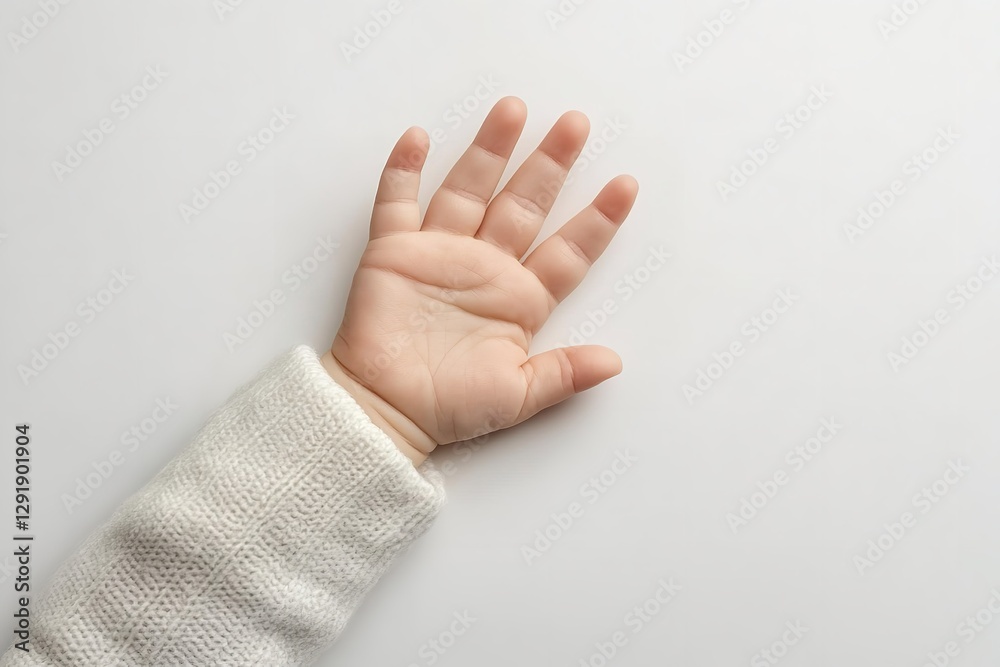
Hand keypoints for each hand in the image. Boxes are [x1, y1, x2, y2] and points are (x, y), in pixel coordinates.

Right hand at [321, 97, 638, 465]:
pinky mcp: (393, 252)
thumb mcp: (516, 395)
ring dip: (489, 150)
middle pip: (524, 204)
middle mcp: (486, 266)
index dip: (598, 219)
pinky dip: (403, 171)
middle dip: (550, 164)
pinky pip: (397, 203)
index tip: (628, 186)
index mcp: (521, 299)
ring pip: (469, 189)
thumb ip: (563, 375)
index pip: (568, 251)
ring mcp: (440, 253)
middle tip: (576, 124)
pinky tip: (418, 139)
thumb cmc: (449, 408)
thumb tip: (614, 362)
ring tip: (512, 109)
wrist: (384, 412)